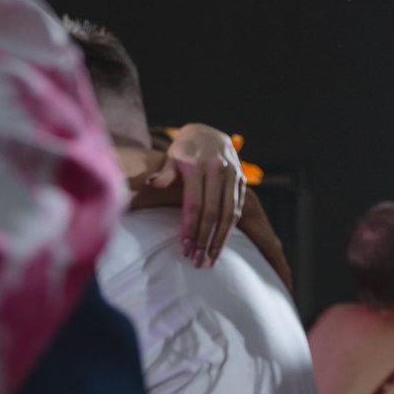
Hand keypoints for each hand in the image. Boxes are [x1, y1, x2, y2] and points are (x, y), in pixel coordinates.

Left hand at [141, 123, 245, 265]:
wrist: (209, 132)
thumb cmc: (184, 149)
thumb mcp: (171, 156)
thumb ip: (165, 173)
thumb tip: (152, 184)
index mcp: (198, 166)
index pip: (196, 204)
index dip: (191, 228)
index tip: (185, 248)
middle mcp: (218, 171)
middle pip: (213, 213)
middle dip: (206, 240)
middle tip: (198, 261)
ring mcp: (233, 176)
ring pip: (229, 215)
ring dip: (221, 240)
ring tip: (211, 259)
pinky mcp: (242, 181)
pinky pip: (237, 209)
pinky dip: (230, 228)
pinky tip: (221, 243)